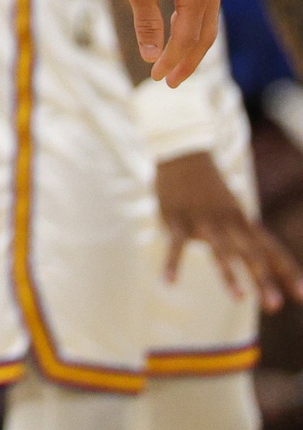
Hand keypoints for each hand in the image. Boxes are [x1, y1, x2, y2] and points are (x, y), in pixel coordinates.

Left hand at [107, 0, 224, 84]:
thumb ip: (147, 22)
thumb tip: (152, 54)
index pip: (188, 38)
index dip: (173, 60)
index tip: (158, 78)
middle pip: (205, 33)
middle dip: (188, 59)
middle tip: (171, 81)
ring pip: (206, 17)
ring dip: (192, 41)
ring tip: (175, 60)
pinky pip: (203, 0)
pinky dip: (192, 19)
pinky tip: (181, 27)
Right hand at [155, 149, 300, 309]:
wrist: (183, 153)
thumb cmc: (210, 189)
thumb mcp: (233, 211)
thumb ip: (246, 238)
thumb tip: (267, 263)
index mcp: (243, 221)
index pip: (270, 250)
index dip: (287, 272)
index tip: (301, 296)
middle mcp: (228, 222)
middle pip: (250, 254)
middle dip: (263, 280)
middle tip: (274, 306)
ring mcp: (203, 221)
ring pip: (220, 250)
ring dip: (230, 275)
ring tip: (240, 299)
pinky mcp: (176, 219)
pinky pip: (176, 245)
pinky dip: (172, 263)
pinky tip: (169, 282)